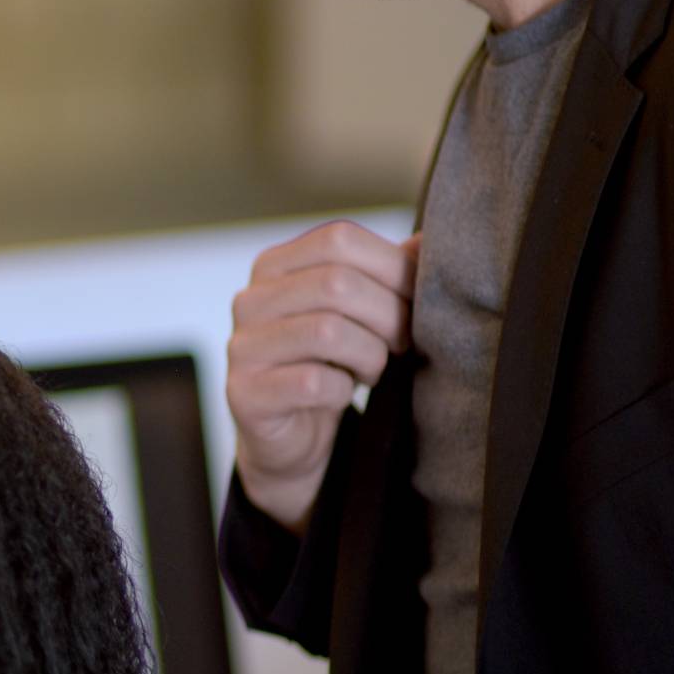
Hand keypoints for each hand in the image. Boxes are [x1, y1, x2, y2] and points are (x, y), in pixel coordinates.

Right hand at [227, 222, 419, 532]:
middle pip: (337, 284)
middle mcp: (250, 300)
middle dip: (389, 315)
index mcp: (274, 266)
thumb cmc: (329, 363)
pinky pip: (313, 382)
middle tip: (404, 342)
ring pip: (327, 332)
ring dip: (371, 355)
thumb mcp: (357, 312)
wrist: (289, 435)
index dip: (391, 265)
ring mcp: (242, 347)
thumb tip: (430, 239)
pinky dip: (343, 390)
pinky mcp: (245, 393)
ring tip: (375, 368)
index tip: (415, 298)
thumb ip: (386, 272)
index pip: (338, 238)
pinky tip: (343, 392)